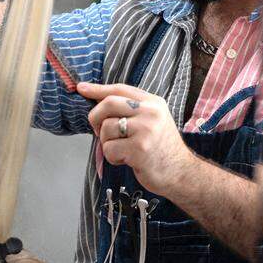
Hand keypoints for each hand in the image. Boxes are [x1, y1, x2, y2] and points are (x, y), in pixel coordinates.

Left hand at [78, 81, 194, 195]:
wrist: (181, 173)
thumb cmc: (161, 148)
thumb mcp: (153, 121)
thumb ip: (131, 110)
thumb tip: (97, 100)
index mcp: (154, 102)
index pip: (120, 89)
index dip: (98, 89)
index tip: (82, 88)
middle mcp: (151, 113)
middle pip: (108, 104)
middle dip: (95, 118)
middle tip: (100, 132)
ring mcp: (146, 130)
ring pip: (106, 128)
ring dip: (107, 143)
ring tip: (123, 149)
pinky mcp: (139, 149)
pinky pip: (109, 149)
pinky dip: (112, 157)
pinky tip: (126, 160)